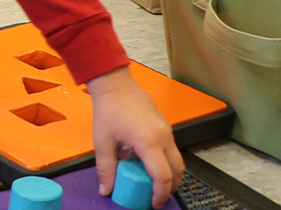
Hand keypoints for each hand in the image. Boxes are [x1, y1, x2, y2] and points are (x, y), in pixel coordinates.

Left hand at [88, 66, 183, 208]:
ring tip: (154, 184)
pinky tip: (148, 162)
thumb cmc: (108, 109)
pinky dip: (166, 161)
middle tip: (157, 197)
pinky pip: (171, 149)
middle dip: (170, 187)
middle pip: (177, 170)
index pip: (163, 175)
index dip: (160, 193)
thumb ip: (106, 167)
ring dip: (170, 174)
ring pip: (178, 160)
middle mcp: (163, 137)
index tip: (154, 204)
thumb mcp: (102, 141)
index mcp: (148, 142)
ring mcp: (167, 130)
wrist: (115, 83)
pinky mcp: (165, 126)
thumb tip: (106, 189)